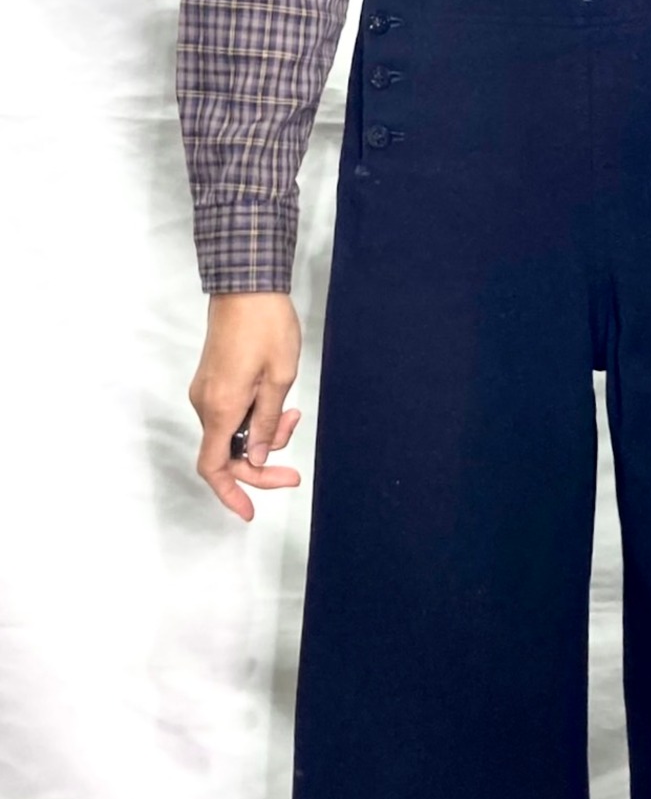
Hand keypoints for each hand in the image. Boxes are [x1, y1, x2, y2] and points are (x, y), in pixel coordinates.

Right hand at [187, 292, 303, 520]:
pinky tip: (282, 405)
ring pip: (234, 433)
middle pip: (227, 454)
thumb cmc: (267, 328)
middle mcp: (206, 404)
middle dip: (262, 465)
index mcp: (221, 408)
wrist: (248, 286)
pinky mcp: (214, 380)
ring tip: (295, 415)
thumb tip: (259, 457)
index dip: (230, 493)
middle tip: (296, 472)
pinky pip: (232, 414)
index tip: (250, 511)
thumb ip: (268, 423)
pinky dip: (257, 419)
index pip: (214, 466)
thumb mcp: (279, 379)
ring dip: (265, 436)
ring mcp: (207, 391)